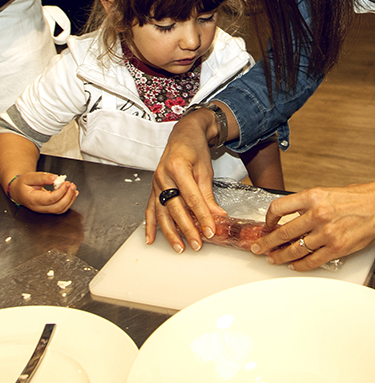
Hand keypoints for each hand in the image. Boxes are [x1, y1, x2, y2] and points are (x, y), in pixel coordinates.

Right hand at [7, 171, 77, 213]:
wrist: (19, 191)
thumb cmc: (23, 184)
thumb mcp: (29, 177)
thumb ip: (42, 177)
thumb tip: (55, 178)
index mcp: (33, 199)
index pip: (50, 199)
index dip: (61, 191)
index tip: (66, 183)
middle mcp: (39, 207)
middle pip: (57, 207)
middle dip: (68, 196)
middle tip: (72, 185)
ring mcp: (44, 210)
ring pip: (60, 210)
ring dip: (70, 200)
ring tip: (73, 188)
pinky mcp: (49, 209)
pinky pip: (60, 209)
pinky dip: (69, 202)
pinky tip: (72, 194)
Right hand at [145, 109, 225, 252]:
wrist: (183, 134)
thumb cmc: (195, 149)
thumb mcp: (205, 169)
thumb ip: (208, 195)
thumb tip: (216, 216)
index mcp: (178, 168)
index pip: (192, 199)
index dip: (202, 217)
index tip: (210, 231)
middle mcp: (163, 176)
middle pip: (175, 208)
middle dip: (187, 229)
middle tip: (198, 244)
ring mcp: (155, 183)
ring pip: (161, 213)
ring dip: (170, 233)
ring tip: (179, 248)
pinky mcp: (153, 188)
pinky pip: (150, 209)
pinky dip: (150, 226)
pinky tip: (151, 239)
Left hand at [250, 175, 374, 271]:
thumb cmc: (356, 198)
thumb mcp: (326, 193)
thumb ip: (307, 205)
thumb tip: (289, 219)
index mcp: (313, 197)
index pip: (279, 208)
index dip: (268, 219)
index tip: (267, 225)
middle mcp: (318, 214)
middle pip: (282, 233)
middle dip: (267, 243)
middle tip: (258, 248)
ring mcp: (326, 233)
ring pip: (295, 249)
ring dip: (281, 256)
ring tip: (273, 259)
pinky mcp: (336, 249)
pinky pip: (311, 261)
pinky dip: (299, 265)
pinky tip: (293, 265)